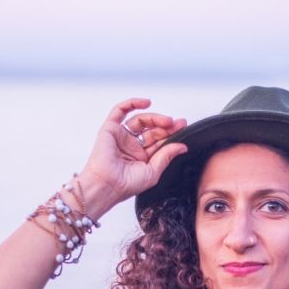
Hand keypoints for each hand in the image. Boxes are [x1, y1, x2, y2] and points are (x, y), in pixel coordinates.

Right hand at [78, 98, 186, 214]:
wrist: (106, 185)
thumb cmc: (125, 185)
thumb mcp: (153, 172)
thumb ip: (166, 156)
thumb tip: (182, 146)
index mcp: (141, 157)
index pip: (159, 141)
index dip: (171, 133)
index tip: (182, 128)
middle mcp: (131, 146)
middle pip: (152, 129)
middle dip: (166, 125)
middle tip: (177, 124)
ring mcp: (121, 136)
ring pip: (140, 120)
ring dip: (154, 117)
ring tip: (166, 120)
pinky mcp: (110, 129)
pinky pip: (120, 111)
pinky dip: (132, 103)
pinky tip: (146, 103)